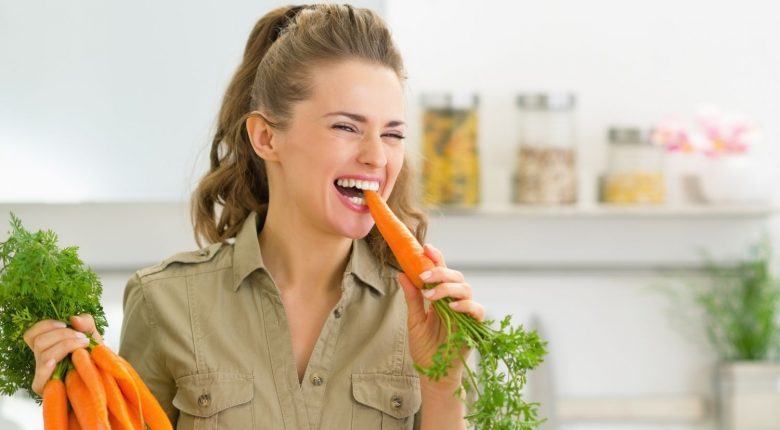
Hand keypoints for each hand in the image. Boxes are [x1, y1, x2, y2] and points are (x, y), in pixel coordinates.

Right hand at [22, 314, 101, 394]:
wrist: (106, 373)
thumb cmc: (95, 356)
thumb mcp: (93, 334)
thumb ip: (85, 322)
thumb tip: (73, 319)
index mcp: (47, 347)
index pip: (31, 335)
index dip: (45, 325)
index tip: (65, 323)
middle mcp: (42, 361)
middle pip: (38, 342)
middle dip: (62, 334)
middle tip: (82, 337)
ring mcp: (43, 376)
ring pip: (42, 355)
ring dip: (65, 345)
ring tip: (83, 345)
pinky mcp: (46, 389)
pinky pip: (40, 376)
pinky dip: (47, 365)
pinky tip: (55, 361)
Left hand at [398, 244, 484, 389]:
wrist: (434, 374)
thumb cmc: (425, 348)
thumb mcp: (414, 320)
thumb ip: (412, 298)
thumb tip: (401, 274)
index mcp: (441, 296)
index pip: (442, 271)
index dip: (436, 257)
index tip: (426, 247)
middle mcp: (455, 301)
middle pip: (456, 276)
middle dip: (441, 271)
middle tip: (425, 275)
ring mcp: (466, 312)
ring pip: (466, 288)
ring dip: (448, 287)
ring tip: (431, 295)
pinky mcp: (475, 326)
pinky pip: (477, 309)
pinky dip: (466, 304)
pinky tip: (452, 306)